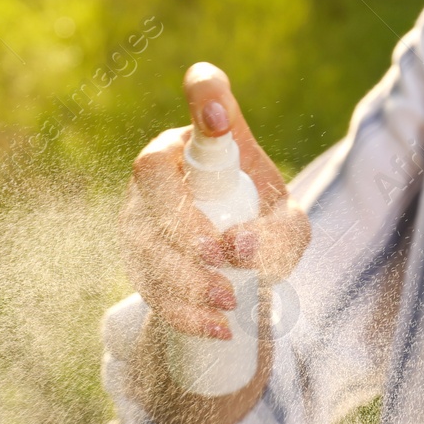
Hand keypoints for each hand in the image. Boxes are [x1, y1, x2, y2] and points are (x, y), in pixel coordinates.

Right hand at [118, 62, 310, 340]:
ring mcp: (139, 213)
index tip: (219, 115)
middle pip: (150, 174)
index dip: (205, 98)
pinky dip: (183, 312)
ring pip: (143, 237)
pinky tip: (217, 327)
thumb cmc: (261, 229)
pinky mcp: (136, 261)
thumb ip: (280, 230)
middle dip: (181, 218)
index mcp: (205, 140)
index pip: (203, 95)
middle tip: (219, 254)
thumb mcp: (287, 225)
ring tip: (229, 300)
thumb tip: (237, 247)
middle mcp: (163, 167)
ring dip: (184, 274)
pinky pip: (148, 284)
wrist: (233, 273)